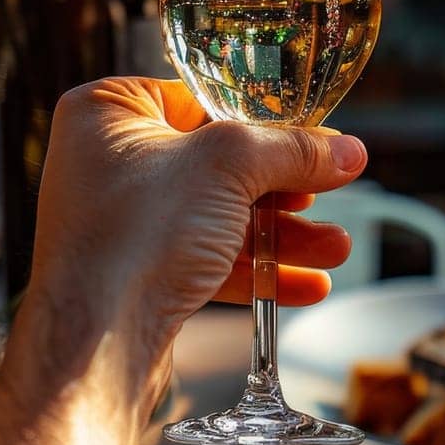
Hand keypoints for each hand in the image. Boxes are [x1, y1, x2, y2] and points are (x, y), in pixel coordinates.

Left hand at [29, 77, 366, 394]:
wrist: (94, 344)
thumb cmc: (139, 233)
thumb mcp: (230, 166)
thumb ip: (293, 150)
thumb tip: (349, 152)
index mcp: (109, 112)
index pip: (203, 100)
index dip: (263, 121)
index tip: (313, 137)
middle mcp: (109, 162)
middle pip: (219, 162)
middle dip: (284, 188)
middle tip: (330, 192)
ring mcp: (123, 221)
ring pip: (219, 216)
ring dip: (282, 236)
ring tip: (334, 249)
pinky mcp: (138, 272)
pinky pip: (207, 259)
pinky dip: (256, 269)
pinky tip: (307, 284)